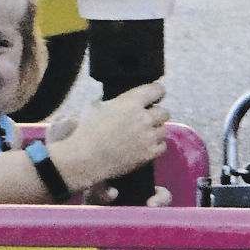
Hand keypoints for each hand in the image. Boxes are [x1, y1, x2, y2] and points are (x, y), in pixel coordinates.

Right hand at [48, 82, 168, 192]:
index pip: (157, 90)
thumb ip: (107, 99)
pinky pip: (163, 146)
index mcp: (131, 102)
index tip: (154, 97)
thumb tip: (108, 98)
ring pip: (163, 129)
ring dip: (155, 131)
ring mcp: (148, 137)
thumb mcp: (94, 106)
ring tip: (143, 135)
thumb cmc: (86, 132)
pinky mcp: (149, 154)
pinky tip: (145, 146)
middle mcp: (143, 118)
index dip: (157, 93)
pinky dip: (156, 146)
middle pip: (164, 112)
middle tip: (146, 119)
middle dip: (156, 115)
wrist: (85, 159)